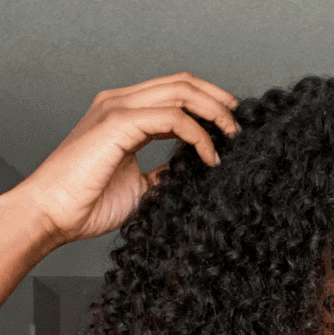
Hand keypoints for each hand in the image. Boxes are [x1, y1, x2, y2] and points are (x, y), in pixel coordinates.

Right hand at [13, 72, 238, 246]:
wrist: (55, 213)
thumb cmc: (88, 204)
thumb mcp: (141, 186)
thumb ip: (164, 171)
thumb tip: (191, 171)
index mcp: (124, 114)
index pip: (174, 91)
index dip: (208, 102)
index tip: (231, 126)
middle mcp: (121, 103)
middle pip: (182, 83)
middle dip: (218, 101)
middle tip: (240, 127)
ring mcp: (119, 109)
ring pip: (181, 92)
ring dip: (214, 113)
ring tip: (232, 138)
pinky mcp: (119, 123)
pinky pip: (173, 118)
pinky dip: (199, 136)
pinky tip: (210, 158)